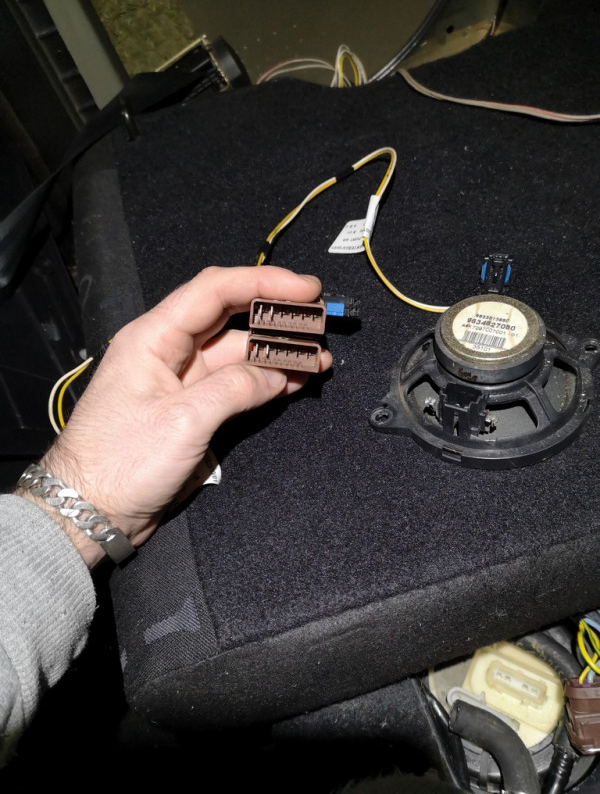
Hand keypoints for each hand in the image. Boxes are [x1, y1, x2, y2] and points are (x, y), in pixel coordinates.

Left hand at [29, 266, 331, 566]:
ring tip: (318, 359)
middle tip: (320, 324)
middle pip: (232, 319)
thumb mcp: (181, 421)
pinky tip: (295, 381)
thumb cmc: (117, 465)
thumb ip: (234, 389)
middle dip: (277, 317)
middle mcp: (169, 351)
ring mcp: (183, 381)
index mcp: (154, 338)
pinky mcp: (194, 409)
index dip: (264, 283)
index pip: (215, 291)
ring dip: (279, 353)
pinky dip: (267, 381)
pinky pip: (237, 384)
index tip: (306, 289)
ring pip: (240, 353)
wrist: (92, 511)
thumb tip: (277, 373)